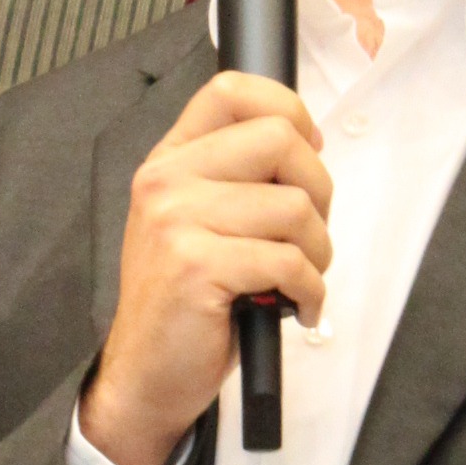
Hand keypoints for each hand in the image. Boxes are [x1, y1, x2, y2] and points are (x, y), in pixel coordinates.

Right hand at [79, 72, 332, 464]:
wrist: (146, 374)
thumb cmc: (188, 299)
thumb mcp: (200, 220)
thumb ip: (239, 176)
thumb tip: (309, 141)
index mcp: (171, 160)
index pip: (232, 91)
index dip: (288, 109)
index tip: (308, 149)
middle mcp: (167, 180)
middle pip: (280, 140)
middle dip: (319, 189)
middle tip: (308, 233)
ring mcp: (177, 222)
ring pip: (295, 207)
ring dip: (318, 251)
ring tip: (300, 280)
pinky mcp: (196, 267)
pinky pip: (289, 262)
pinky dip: (311, 291)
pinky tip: (298, 307)